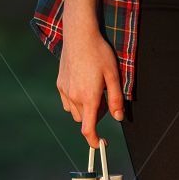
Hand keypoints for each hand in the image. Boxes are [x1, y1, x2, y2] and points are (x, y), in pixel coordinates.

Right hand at [57, 30, 124, 147]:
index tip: (100, 144)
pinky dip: (76, 102)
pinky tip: (82, 87)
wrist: (79, 34)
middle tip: (104, 98)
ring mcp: (65, 91)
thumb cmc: (99, 53)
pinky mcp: (60, 85)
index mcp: (89, 97)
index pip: (88, 129)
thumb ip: (116, 99)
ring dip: (85, 109)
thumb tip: (119, 117)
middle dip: (96, 116)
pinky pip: (68, 103)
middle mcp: (74, 97)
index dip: (94, 141)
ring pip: (76, 113)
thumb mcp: (114, 75)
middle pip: (85, 120)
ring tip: (93, 91)